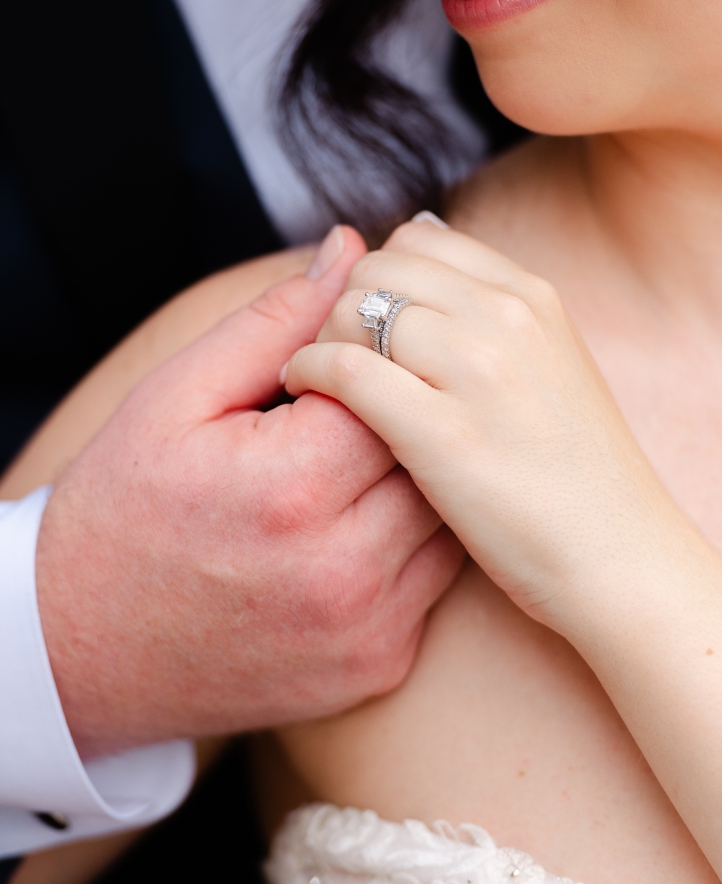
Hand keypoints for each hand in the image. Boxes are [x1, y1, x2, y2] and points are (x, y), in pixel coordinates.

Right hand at [34, 226, 462, 758]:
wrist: (81, 651)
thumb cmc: (126, 506)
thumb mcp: (180, 394)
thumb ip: (276, 320)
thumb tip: (353, 248)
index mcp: (292, 485)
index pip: (393, 382)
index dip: (374, 357)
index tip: (344, 356)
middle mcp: (341, 565)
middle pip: (432, 445)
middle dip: (406, 412)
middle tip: (366, 402)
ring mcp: (365, 626)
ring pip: (448, 511)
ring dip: (422, 474)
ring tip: (367, 457)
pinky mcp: (377, 665)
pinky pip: (436, 578)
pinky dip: (416, 540)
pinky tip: (364, 519)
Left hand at [286, 216, 721, 883]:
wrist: (621, 555)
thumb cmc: (577, 472)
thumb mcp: (552, 361)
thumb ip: (492, 312)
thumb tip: (428, 255)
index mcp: (531, 295)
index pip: (421, 239)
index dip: (379, 276)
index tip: (365, 323)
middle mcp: (505, 317)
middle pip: (381, 267)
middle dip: (343, 303)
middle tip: (332, 354)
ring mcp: (478, 372)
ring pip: (357, 309)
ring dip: (322, 337)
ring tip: (315, 383)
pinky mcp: (444, 434)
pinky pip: (347, 371)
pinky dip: (310, 372)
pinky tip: (303, 398)